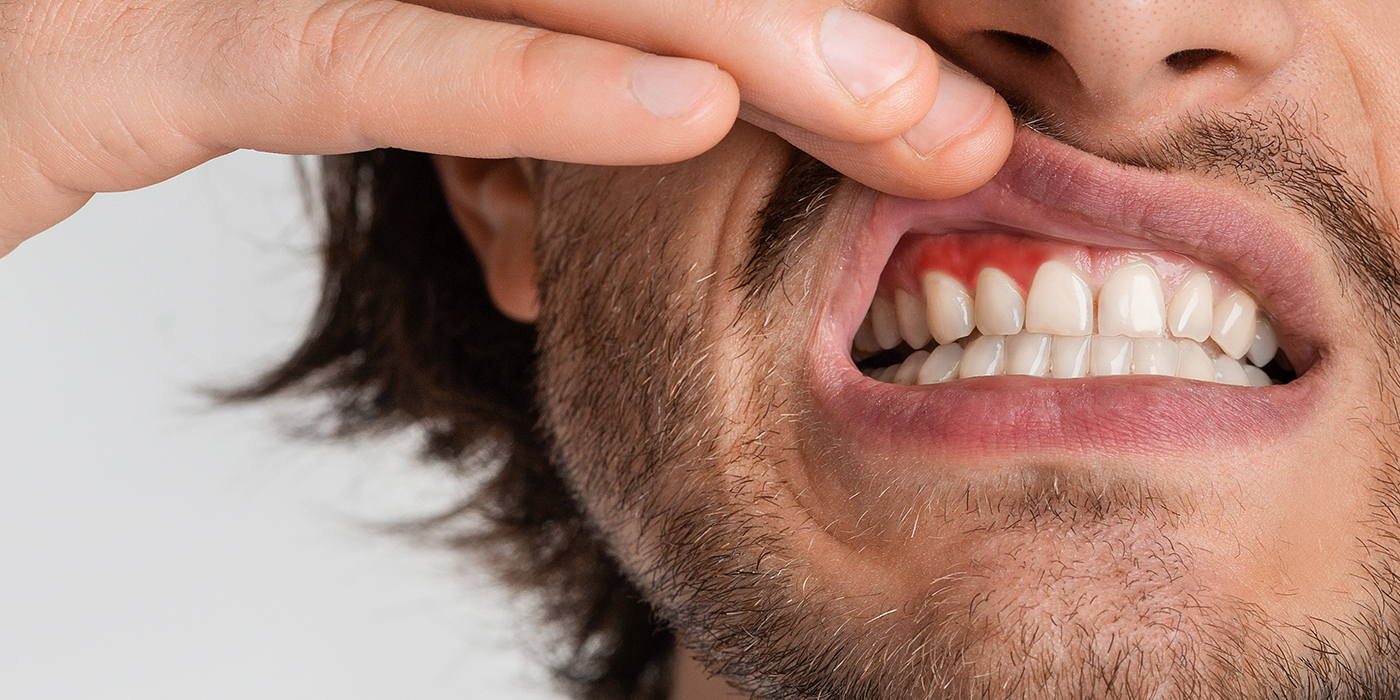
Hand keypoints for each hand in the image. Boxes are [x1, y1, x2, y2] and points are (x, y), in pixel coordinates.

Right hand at [0, 0, 1014, 255]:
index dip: (788, 0)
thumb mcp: (335, 16)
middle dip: (822, 21)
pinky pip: (378, 56)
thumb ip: (486, 24)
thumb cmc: (144, 34)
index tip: (925, 52)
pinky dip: (538, 85)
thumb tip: (672, 82)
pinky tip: (691, 111)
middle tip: (967, 112)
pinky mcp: (163, 36)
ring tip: (911, 118)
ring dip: (754, 42)